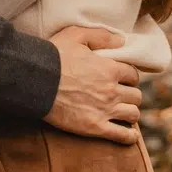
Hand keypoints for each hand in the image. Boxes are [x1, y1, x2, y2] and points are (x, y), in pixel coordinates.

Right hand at [45, 26, 141, 144]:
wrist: (36, 80)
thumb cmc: (55, 55)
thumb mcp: (77, 35)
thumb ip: (102, 36)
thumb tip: (122, 40)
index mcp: (110, 68)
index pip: (133, 74)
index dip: (128, 75)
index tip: (121, 77)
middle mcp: (112, 90)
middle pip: (135, 95)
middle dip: (130, 93)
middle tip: (122, 94)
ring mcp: (105, 110)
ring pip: (133, 114)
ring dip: (130, 112)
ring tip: (123, 111)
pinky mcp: (95, 127)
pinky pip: (122, 135)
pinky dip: (129, 136)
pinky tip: (130, 134)